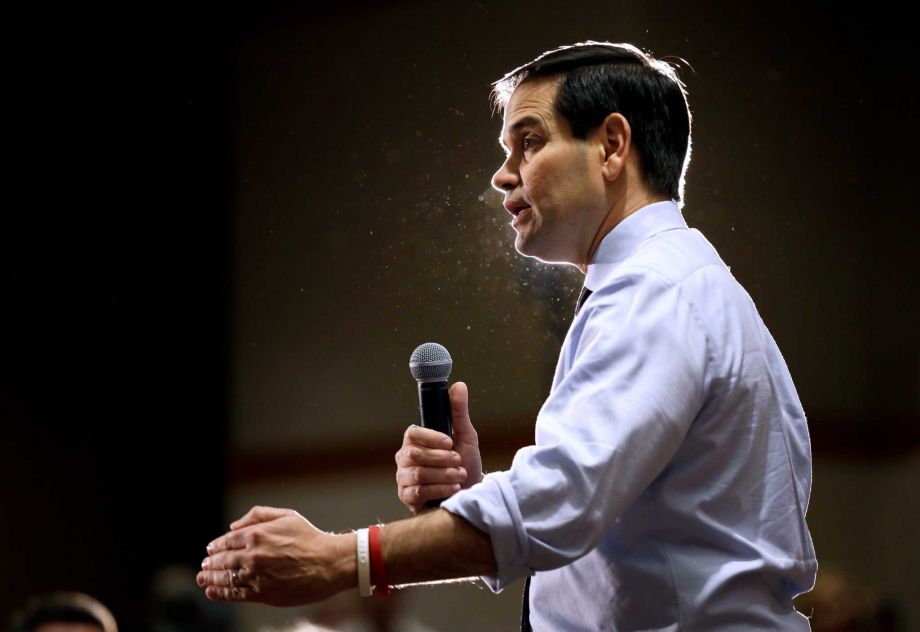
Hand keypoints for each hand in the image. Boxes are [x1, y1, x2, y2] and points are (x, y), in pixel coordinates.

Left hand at [196, 506, 353, 605]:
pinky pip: (236, 594)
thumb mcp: (286, 516)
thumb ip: (257, 515)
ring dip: (210, 579)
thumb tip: (233, 526)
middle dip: (210, 564)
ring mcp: (257, 576)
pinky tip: (213, 592)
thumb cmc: (310, 538)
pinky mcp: (263, 593)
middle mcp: (253, 555)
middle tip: (204, 566)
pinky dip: (221, 593)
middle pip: (222, 561)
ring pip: (226, 578)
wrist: (329, 563)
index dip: (216, 547)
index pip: (227, 541)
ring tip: (203, 579)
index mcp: (256, 534)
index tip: (210, 550)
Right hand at [395, 381, 482, 512]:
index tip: (450, 442)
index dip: (431, 438)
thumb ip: (459, 412)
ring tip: (459, 475)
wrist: (470, 493)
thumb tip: (459, 385)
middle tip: (458, 461)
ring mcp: (404, 478)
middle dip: (441, 459)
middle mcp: (404, 458)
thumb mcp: (465, 436)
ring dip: (444, 475)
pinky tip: (453, 488)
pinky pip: (418, 492)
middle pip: (414, 455)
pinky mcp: (407, 497)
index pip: (412, 434)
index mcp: (415, 441)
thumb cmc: (465, 463)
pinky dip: (440, 489)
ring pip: (418, 474)